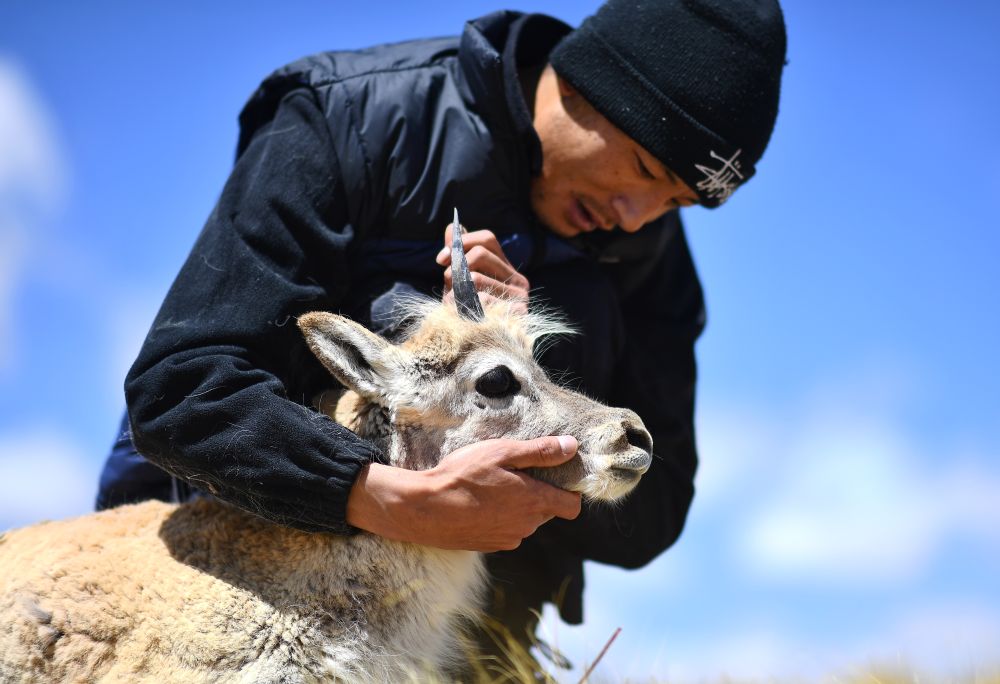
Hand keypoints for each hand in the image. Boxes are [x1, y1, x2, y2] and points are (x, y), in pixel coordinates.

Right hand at [346, 436, 581, 551]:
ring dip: (516, 506)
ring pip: (524, 521)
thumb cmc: (462, 476)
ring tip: (490, 487)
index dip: (568, 489)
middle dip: (536, 493)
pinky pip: (506, 530)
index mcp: (534, 502)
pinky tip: (478, 504)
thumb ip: (540, 451)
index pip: (572, 506)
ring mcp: (508, 539)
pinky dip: (499, 518)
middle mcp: (526, 526)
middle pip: (546, 510)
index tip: (553, 474)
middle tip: (512, 473)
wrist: (424, 509)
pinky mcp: (490, 546)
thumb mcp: (502, 453)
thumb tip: (572, 447)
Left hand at [436, 224, 529, 313]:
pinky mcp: (516, 315)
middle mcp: (519, 280)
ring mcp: (520, 297)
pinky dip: (463, 307)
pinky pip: (481, 300)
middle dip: (454, 268)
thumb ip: (458, 256)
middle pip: (479, 254)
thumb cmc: (469, 313)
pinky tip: (461, 316)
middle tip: (447, 284)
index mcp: (506, 268)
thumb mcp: (460, 283)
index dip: (462, 243)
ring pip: (475, 278)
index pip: (487, 239)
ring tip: (452, 306)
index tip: (441, 259)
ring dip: (455, 292)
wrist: (482, 350)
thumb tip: (453, 228)